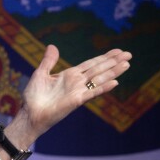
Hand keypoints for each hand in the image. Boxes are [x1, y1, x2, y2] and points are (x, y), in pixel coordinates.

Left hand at [4, 45, 131, 150]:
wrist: (29, 113)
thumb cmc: (33, 97)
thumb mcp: (40, 74)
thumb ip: (48, 61)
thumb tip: (52, 46)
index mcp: (70, 75)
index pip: (91, 64)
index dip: (104, 57)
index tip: (118, 51)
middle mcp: (77, 82)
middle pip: (99, 69)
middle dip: (113, 61)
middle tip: (129, 54)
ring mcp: (78, 91)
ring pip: (99, 79)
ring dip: (113, 72)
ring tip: (127, 64)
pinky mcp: (76, 101)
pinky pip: (92, 93)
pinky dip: (103, 88)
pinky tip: (115, 83)